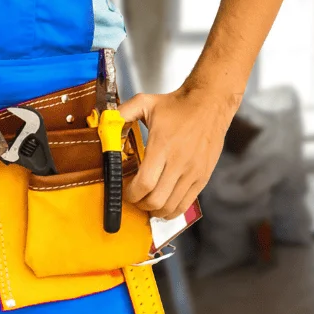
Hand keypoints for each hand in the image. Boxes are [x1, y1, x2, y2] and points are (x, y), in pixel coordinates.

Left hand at [118, 86, 240, 217]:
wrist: (210, 103)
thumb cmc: (177, 105)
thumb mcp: (145, 102)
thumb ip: (121, 114)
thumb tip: (103, 124)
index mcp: (162, 146)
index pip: (144, 184)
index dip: (130, 194)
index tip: (125, 190)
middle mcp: (179, 162)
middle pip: (156, 200)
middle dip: (140, 204)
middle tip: (134, 197)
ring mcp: (193, 172)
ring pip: (170, 207)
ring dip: (155, 210)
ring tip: (148, 201)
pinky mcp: (203, 177)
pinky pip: (186, 204)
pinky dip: (172, 210)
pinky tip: (164, 204)